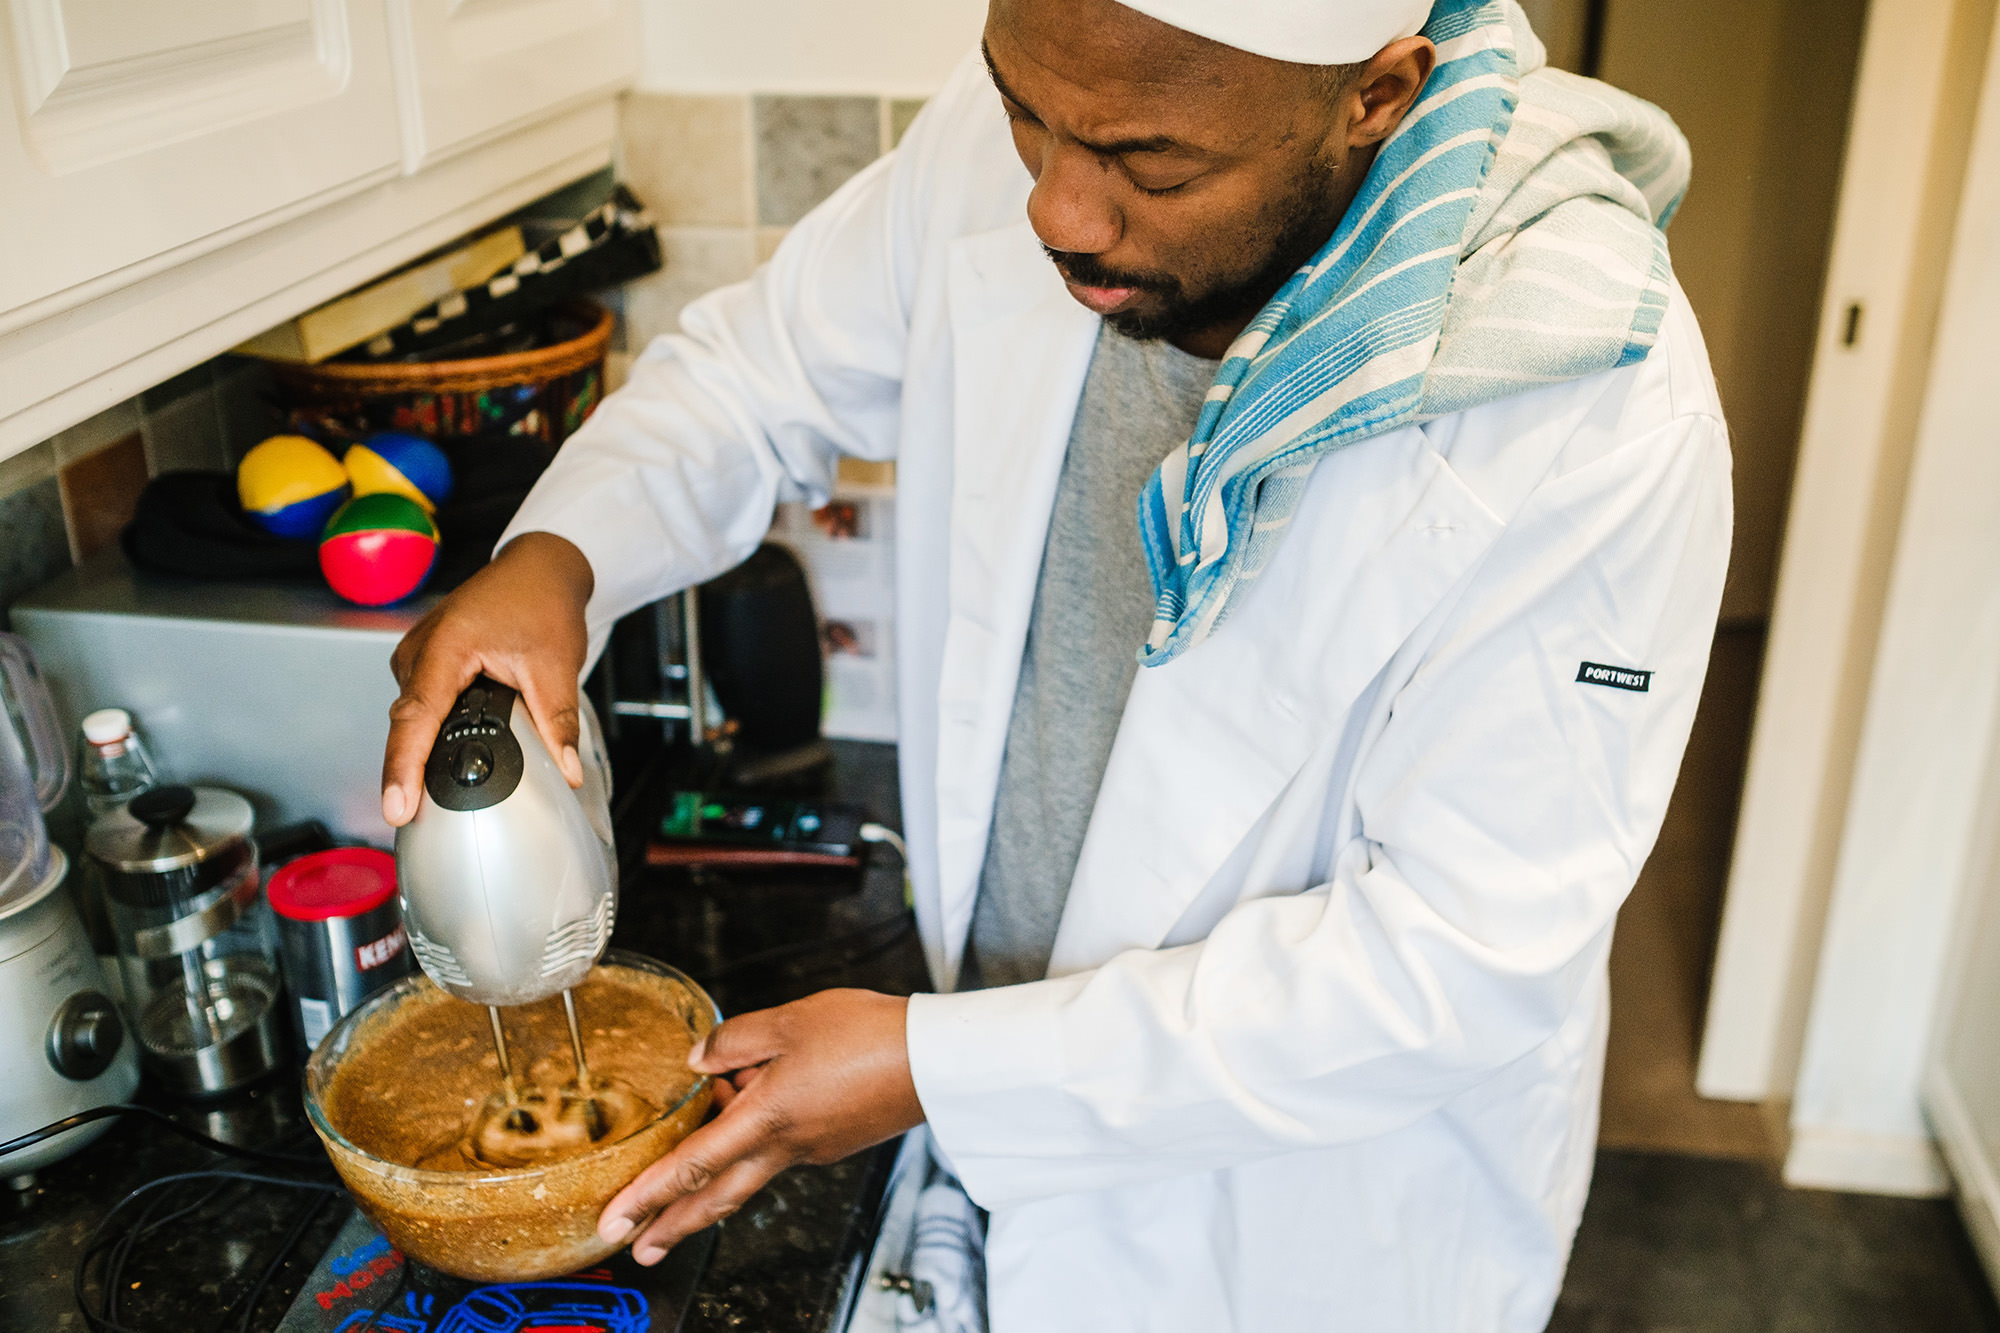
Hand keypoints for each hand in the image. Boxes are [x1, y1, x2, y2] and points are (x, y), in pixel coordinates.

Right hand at [379, 532, 593, 825]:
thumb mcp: (556, 666)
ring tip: (427, 794)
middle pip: (408, 724)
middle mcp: (419, 650)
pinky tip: (442, 759)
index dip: (403, 767)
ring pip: (411, 718)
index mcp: (446, 646)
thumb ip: (557, 722)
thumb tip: (567, 771)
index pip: (417, 718)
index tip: (397, 807)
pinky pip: (419, 706)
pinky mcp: (423, 661)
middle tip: (415, 818)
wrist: (538, 568)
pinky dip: (429, 732)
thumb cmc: (541, 602)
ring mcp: (416, 654)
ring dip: (419, 752)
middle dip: (407, 772)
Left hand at [600, 989, 922, 1264]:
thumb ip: (737, 1039)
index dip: (648, 1196)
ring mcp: (813, 1149)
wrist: (936, 1060)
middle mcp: (787, 1147)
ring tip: (701, 1139)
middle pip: (717, 1198)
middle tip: (639, 1250)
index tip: (616, 1223)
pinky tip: (758, 1098)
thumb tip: (701, 1057)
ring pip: (749, 1169)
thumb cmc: (870, 1036)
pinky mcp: (834, 1140)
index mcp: (767, 1119)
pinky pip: (781, 1144)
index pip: (692, 1167)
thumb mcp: (791, 1021)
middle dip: (672, 1227)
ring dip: (715, 1172)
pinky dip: (757, 1135)